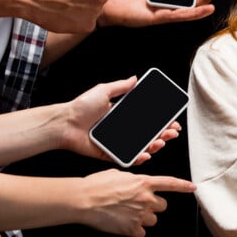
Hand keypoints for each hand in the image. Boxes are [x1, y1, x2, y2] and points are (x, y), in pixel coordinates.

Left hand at [61, 77, 181, 163]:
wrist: (64, 124)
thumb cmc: (80, 107)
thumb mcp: (102, 91)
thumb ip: (120, 86)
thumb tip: (135, 78)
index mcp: (121, 116)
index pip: (147, 119)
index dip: (161, 121)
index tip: (172, 122)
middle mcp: (121, 130)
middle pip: (148, 134)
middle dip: (163, 134)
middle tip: (171, 133)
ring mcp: (117, 143)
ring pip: (141, 147)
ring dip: (154, 146)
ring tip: (160, 142)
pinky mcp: (109, 154)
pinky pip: (127, 158)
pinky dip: (138, 158)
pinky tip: (146, 154)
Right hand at [78, 169, 194, 236]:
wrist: (84, 200)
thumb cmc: (97, 185)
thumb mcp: (119, 174)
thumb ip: (134, 180)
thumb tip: (134, 185)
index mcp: (144, 182)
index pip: (171, 183)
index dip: (184, 186)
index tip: (192, 188)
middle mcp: (146, 198)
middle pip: (162, 206)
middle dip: (153, 206)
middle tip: (138, 204)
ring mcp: (140, 214)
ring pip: (152, 220)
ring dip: (143, 218)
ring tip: (127, 214)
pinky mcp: (132, 229)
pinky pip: (141, 232)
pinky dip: (134, 230)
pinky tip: (123, 224)